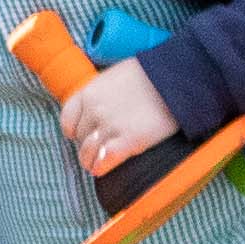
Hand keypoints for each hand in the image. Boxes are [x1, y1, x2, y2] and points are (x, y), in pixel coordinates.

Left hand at [60, 61, 178, 177]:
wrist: (177, 77)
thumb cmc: (151, 74)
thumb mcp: (116, 76)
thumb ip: (102, 93)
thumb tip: (99, 106)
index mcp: (89, 92)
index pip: (67, 119)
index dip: (74, 130)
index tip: (82, 135)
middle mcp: (94, 110)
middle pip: (80, 138)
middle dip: (88, 145)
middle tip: (100, 148)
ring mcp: (110, 126)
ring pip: (88, 153)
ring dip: (91, 161)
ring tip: (98, 163)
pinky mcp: (128, 140)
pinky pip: (104, 161)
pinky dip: (101, 167)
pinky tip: (104, 169)